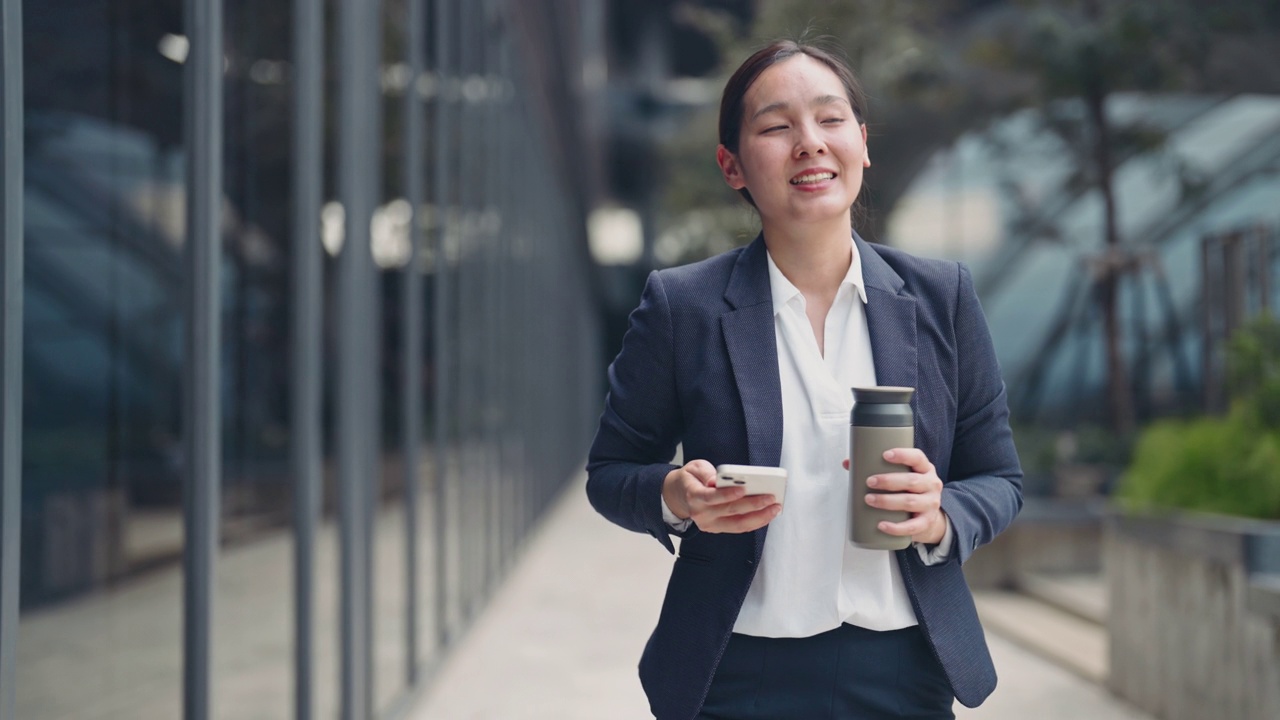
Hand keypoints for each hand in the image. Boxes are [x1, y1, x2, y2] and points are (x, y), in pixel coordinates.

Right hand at [663, 459, 781, 533]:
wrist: (678, 496)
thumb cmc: (690, 480)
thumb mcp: (694, 468)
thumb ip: (706, 473)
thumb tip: (717, 481)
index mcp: (694, 496)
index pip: (712, 497)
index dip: (727, 494)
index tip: (743, 488)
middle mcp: (701, 514)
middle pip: (730, 511)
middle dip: (753, 504)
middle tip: (771, 497)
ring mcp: (710, 524)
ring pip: (738, 524)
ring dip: (759, 517)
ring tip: (775, 508)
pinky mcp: (718, 528)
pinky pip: (739, 527)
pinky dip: (755, 522)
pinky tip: (768, 514)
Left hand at [843, 448, 947, 544]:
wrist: (928, 516)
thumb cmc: (909, 490)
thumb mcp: (902, 476)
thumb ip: (877, 467)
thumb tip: (848, 463)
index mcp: (925, 469)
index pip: (918, 458)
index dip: (903, 455)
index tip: (885, 455)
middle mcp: (931, 485)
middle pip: (912, 481)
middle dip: (888, 481)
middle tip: (869, 481)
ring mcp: (931, 504)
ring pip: (910, 502)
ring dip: (887, 501)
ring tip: (869, 499)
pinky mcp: (926, 522)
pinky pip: (912, 526)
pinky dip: (896, 527)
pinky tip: (881, 525)